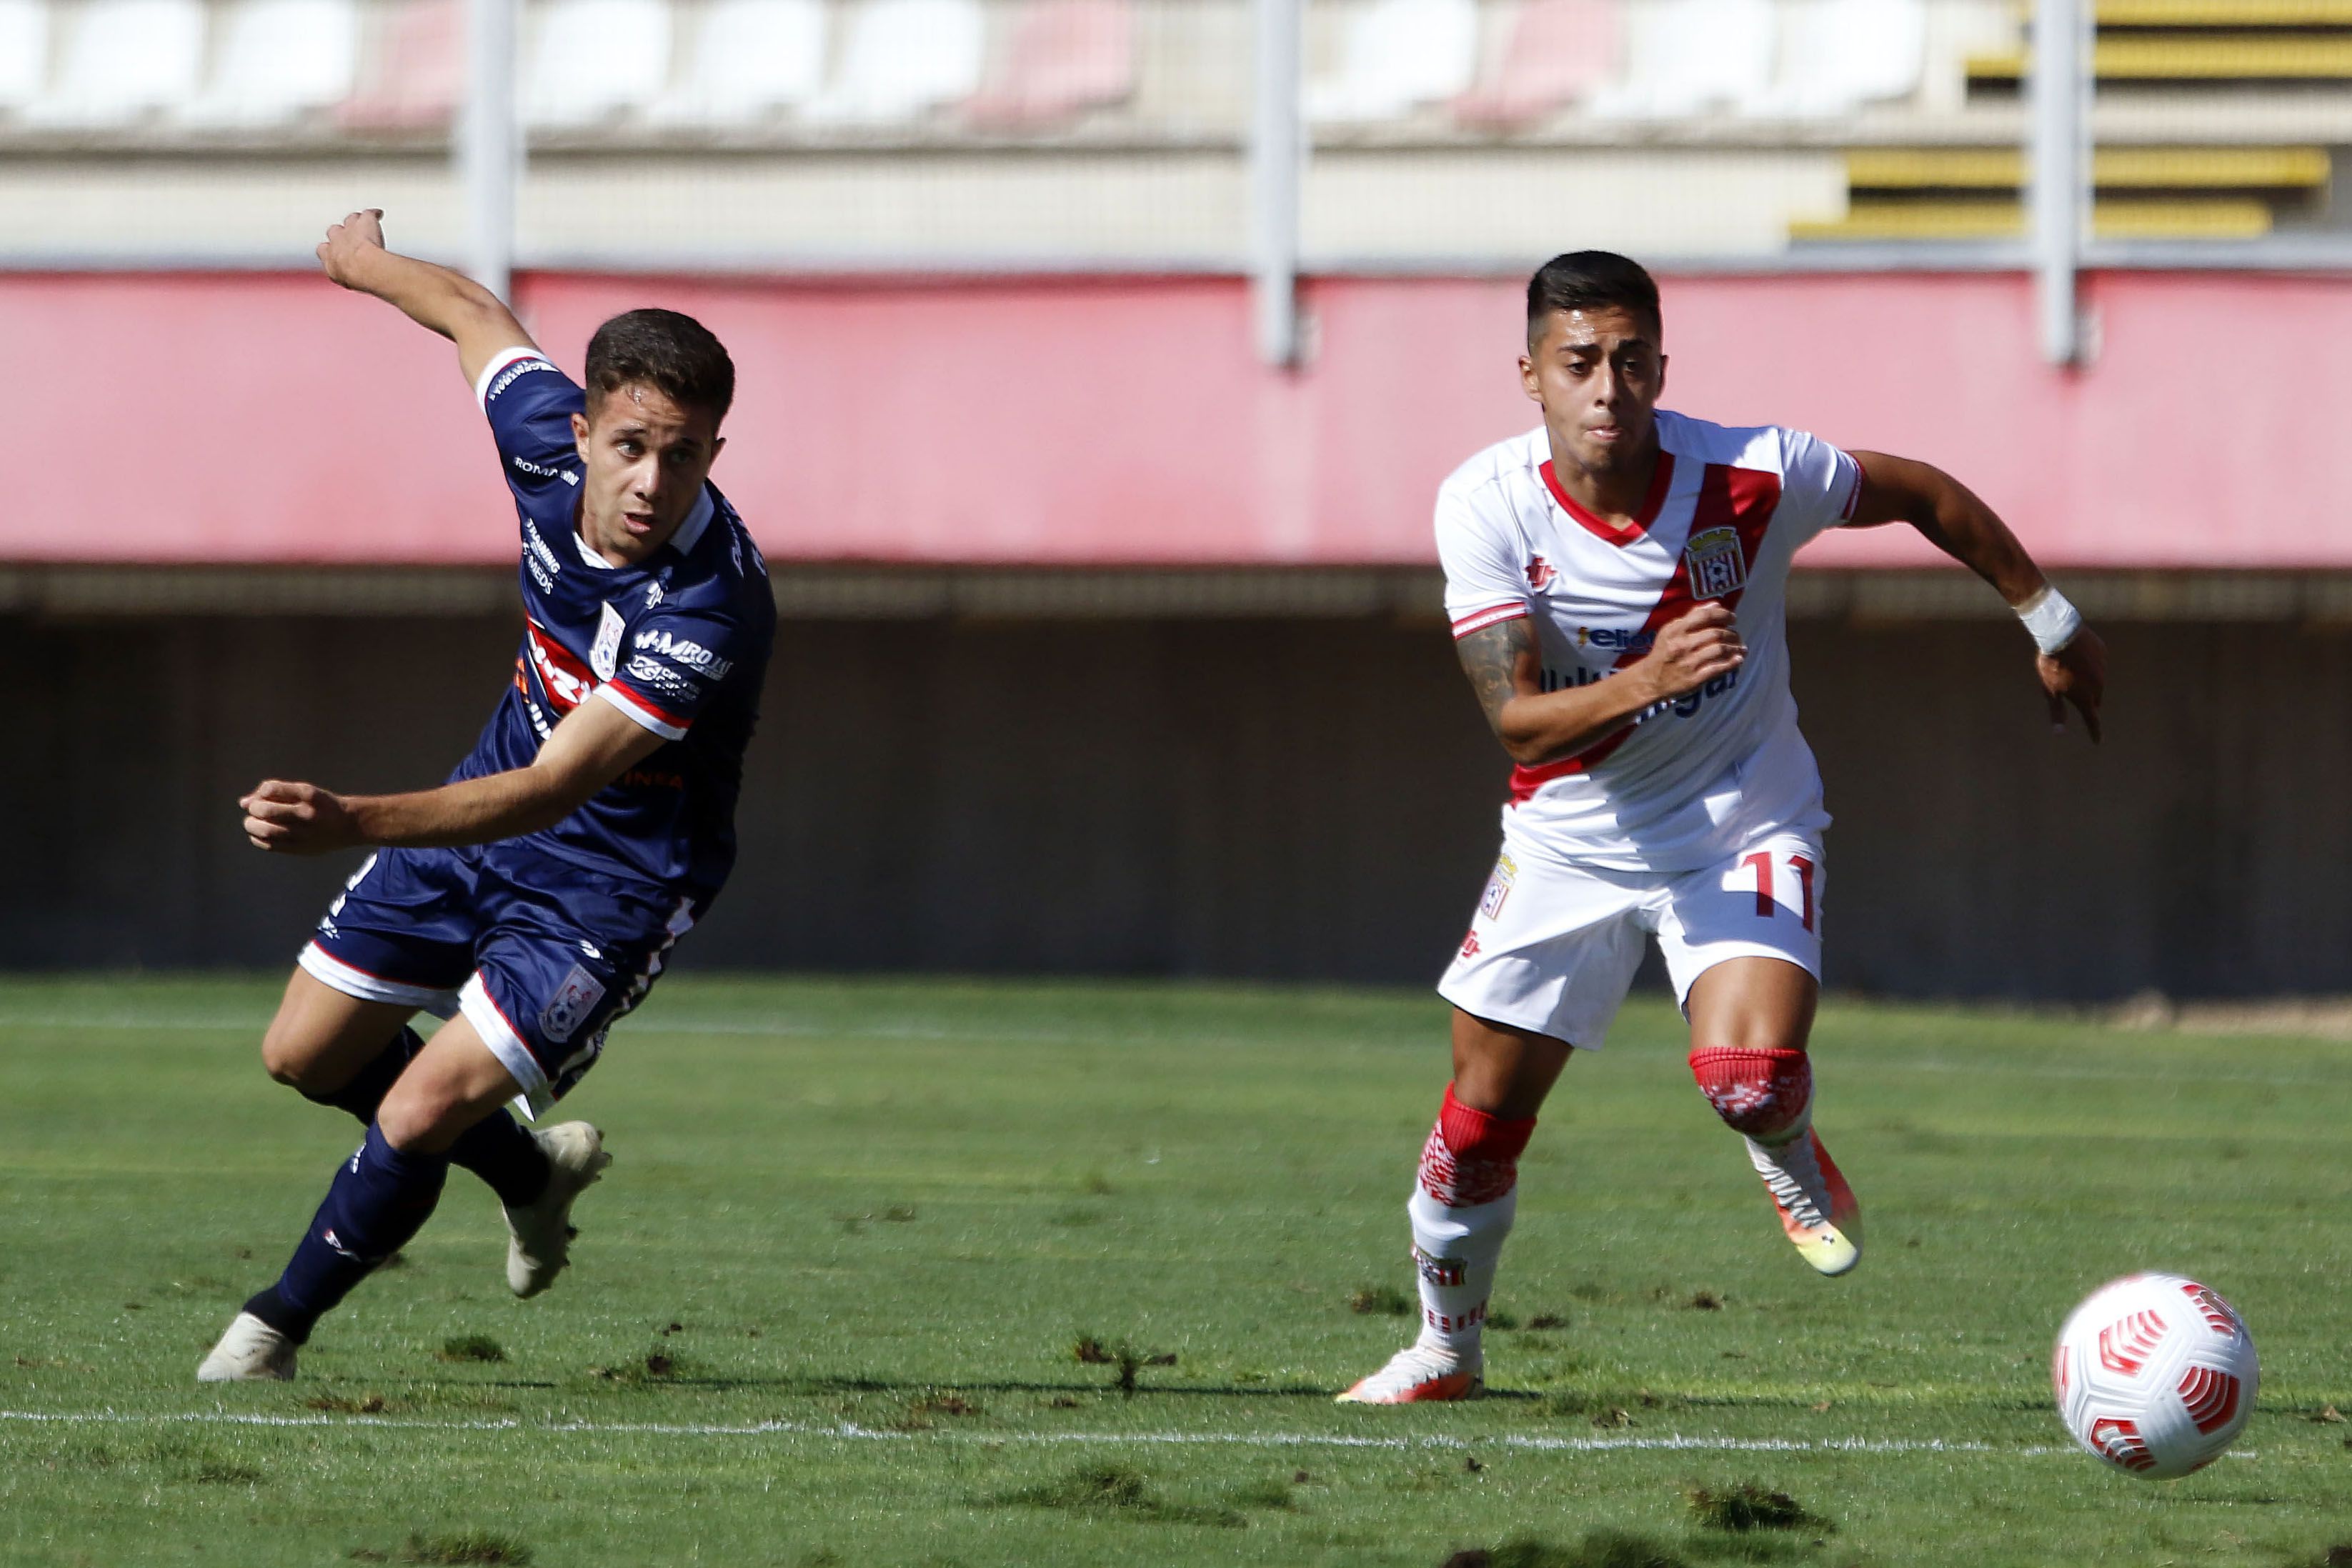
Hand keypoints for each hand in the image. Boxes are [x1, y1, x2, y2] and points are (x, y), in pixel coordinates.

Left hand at [240, 780, 362, 853]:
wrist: (350, 824)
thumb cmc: (320, 804)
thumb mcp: (303, 791)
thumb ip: (274, 792)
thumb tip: (243, 802)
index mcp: (308, 793)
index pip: (271, 788)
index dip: (259, 793)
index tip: (262, 797)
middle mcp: (307, 812)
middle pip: (266, 811)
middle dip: (254, 810)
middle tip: (255, 811)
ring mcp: (305, 833)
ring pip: (266, 831)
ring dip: (252, 826)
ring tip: (254, 823)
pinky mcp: (302, 848)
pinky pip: (271, 845)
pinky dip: (258, 839)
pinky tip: (260, 835)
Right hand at [316, 209, 385, 289]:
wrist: (363, 266)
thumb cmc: (355, 276)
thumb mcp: (343, 280)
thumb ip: (343, 276)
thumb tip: (351, 280)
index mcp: (328, 256)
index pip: (323, 250)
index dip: (330, 249)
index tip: (336, 253)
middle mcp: (336, 239)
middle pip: (334, 231)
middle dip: (340, 234)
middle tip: (349, 238)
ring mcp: (351, 229)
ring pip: (350, 220)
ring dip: (356, 221)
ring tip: (362, 223)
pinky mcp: (365, 221)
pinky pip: (369, 214)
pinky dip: (374, 214)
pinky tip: (378, 214)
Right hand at [1638, 603, 1745, 700]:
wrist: (1649, 680)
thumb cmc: (1663, 653)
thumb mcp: (1670, 631)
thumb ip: (1692, 616)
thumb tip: (1716, 605)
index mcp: (1676, 630)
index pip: (1705, 616)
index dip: (1724, 615)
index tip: (1732, 619)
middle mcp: (1682, 645)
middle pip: (1716, 634)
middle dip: (1732, 634)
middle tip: (1736, 636)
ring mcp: (1689, 663)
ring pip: (1720, 650)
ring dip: (1735, 648)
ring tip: (1740, 648)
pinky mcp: (1694, 679)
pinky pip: (1718, 669)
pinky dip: (1731, 663)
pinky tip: (1738, 660)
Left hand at [2039, 625, 2105, 743]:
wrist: (2061, 634)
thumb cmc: (2051, 665)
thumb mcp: (2049, 691)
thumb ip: (2057, 712)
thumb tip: (2059, 733)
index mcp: (2084, 697)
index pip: (2092, 720)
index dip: (2094, 732)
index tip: (2097, 741)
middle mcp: (2098, 686)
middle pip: (2094, 699)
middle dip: (2086, 700)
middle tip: (2072, 692)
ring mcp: (2103, 669)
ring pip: (2097, 680)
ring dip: (2087, 680)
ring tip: (2069, 667)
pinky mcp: (2103, 653)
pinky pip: (2097, 662)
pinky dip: (2089, 662)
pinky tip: (2076, 654)